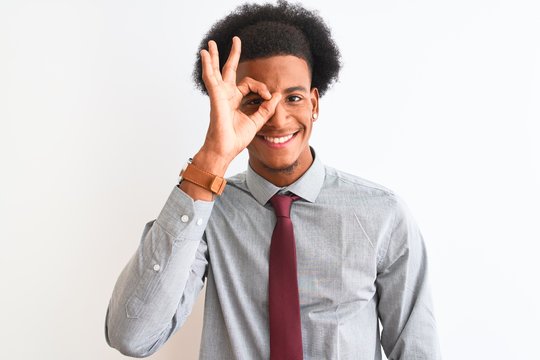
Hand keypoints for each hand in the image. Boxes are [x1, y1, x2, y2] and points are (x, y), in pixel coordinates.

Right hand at [197, 36, 281, 172]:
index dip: (262, 87)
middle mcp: (226, 95)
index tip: (269, 96)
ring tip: (212, 43)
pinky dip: (207, 65)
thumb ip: (267, 108)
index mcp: (235, 100)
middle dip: (232, 55)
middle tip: (235, 40)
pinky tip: (205, 54)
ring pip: (216, 71)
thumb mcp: (257, 122)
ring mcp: (219, 95)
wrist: (225, 149)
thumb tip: (278, 96)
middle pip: (229, 70)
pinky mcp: (215, 97)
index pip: (250, 84)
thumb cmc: (236, 139)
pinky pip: (210, 78)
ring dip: (215, 56)